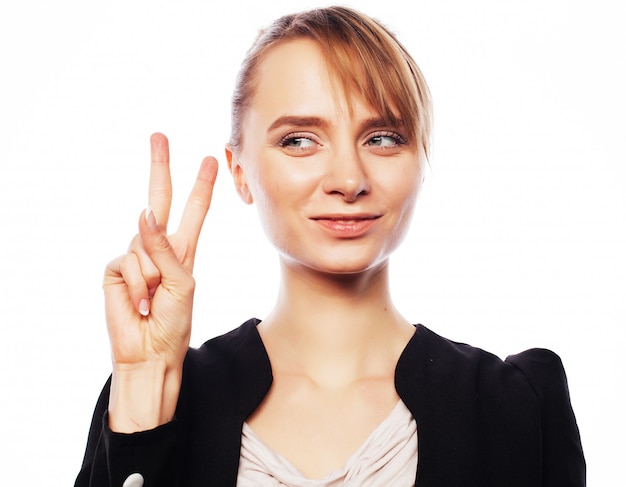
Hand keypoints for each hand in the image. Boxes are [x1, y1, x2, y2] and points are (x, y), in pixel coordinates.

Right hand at [103, 133, 217, 430]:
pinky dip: (137, 286)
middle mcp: (158, 248)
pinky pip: (128, 263)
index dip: (201, 186)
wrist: (151, 353)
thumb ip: (165, 249)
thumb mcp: (182, 284)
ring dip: (152, 277)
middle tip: (159, 135)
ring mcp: (135, 256)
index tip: (210, 159)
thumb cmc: (173, 323)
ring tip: (153, 301)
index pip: (193, 211)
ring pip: (145, 245)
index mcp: (182, 251)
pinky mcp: (115, 269)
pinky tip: (139, 303)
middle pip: (160, 200)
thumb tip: (144, 214)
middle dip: (160, 167)